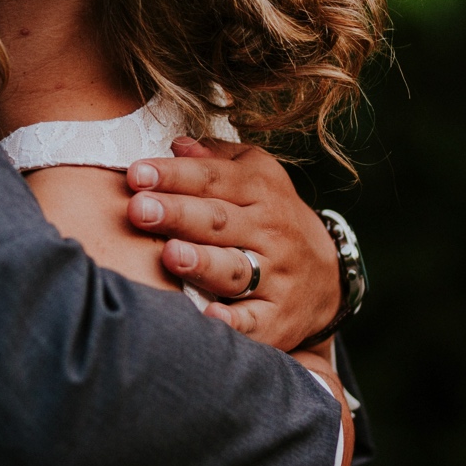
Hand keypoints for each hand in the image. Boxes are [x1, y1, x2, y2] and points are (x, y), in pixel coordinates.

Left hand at [124, 137, 340, 350]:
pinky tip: (209, 316)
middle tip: (139, 209)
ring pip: (235, 268)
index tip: (136, 174)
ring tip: (170, 254)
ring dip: (202, 263)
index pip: (214, 179)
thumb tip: (178, 144)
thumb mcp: (256, 176)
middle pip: (219, 221)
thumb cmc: (271, 216)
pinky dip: (234, 322)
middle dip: (178, 214)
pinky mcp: (276, 318)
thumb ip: (216, 160)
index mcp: (261, 191)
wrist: (328, 275)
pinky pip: (254, 321)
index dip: (175, 175)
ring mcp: (275, 276)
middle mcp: (269, 232)